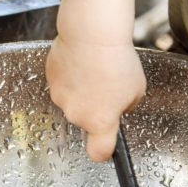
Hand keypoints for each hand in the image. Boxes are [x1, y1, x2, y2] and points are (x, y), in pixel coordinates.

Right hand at [46, 35, 145, 160]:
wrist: (92, 33)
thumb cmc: (116, 59)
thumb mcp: (136, 89)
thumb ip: (126, 106)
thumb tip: (118, 106)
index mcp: (101, 121)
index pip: (98, 153)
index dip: (103, 151)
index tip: (107, 146)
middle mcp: (77, 114)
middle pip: (86, 120)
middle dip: (95, 108)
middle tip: (107, 85)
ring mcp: (60, 97)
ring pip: (72, 101)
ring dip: (81, 91)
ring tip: (93, 69)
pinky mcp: (50, 78)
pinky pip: (62, 83)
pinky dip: (70, 76)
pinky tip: (81, 61)